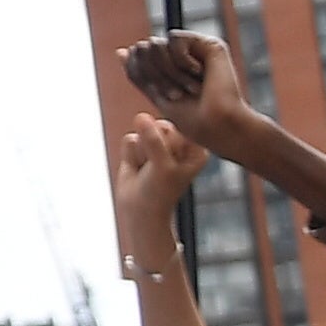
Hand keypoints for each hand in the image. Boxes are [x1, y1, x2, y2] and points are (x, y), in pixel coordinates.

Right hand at [111, 113, 207, 271]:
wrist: (140, 210)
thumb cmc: (160, 192)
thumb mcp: (163, 166)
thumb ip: (153, 140)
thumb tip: (140, 116)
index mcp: (195, 148)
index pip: (180, 129)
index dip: (170, 145)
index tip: (170, 164)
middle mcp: (179, 144)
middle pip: (161, 125)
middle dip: (153, 146)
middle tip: (157, 167)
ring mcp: (158, 144)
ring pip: (143, 131)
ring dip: (141, 152)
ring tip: (147, 170)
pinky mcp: (140, 146)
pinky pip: (129, 138)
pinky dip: (130, 155)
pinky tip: (137, 168)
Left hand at [121, 32, 262, 157]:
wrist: (218, 125)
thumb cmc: (192, 119)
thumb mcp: (157, 95)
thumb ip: (139, 73)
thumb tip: (122, 50)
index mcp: (168, 66)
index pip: (135, 54)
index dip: (141, 74)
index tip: (161, 96)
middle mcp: (180, 55)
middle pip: (143, 47)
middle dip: (154, 75)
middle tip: (177, 94)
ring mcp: (194, 49)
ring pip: (155, 44)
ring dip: (169, 72)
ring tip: (190, 88)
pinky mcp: (208, 44)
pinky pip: (174, 39)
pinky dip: (181, 61)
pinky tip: (199, 73)